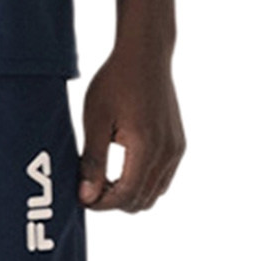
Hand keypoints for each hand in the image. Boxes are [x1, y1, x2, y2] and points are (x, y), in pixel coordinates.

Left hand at [78, 45, 184, 211]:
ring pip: (154, 194)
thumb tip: (87, 197)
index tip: (81, 198)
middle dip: (113, 202)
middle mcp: (168, 153)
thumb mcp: (95, 121)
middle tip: (89, 188)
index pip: (126, 196)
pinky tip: (120, 169)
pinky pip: (162, 179)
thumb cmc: (115, 82)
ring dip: (128, 194)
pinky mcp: (178, 144)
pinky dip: (142, 183)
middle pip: (141, 201)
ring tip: (102, 179)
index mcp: (146, 148)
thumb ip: (92, 161)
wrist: (145, 55)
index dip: (101, 204)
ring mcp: (176, 150)